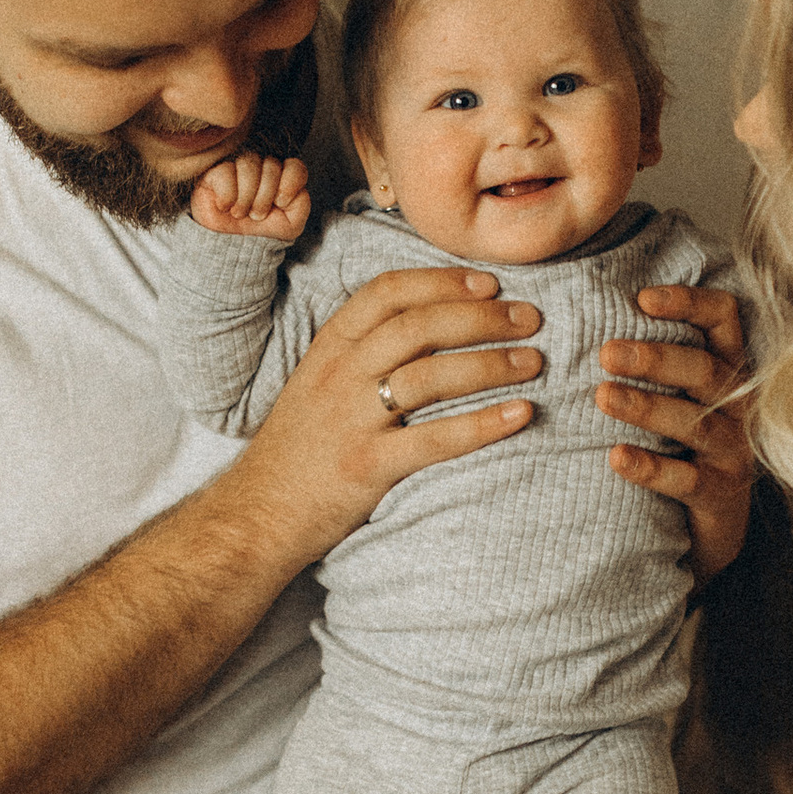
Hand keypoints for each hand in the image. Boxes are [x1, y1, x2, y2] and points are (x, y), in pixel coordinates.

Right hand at [190, 151, 311, 241]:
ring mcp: (238, 168)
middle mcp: (262, 169)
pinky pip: (226, 172)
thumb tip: (286, 186)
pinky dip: (227, 196)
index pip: (295, 166)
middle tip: (256, 215)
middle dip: (265, 196)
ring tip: (239, 213)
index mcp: (282, 178)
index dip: (291, 183)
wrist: (231, 249)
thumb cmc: (261, 234)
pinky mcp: (215, 173)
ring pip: (249, 164)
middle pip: (272, 165)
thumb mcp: (291, 225)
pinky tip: (225, 206)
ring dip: (246, 197)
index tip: (281, 203)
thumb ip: (301, 203)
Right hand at [225, 262, 545, 564]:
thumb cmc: (299, 446)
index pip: (389, 292)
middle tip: (529, 318)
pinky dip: (484, 425)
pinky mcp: (367, 466)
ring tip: (534, 361)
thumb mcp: (318, 381)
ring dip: (491, 364)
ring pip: (432, 376)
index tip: (489, 283)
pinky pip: (435, 440)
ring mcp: (352, 420)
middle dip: (483, 317)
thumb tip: (433, 324)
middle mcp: (340, 374)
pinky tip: (520, 415)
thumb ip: (363, 350)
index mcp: (330, 346)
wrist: (257, 512)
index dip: (443, 281)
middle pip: (420, 326)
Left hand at [595, 281, 752, 582]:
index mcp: (726, 366)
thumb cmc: (678, 442)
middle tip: (605, 353)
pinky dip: (651, 468)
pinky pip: (687, 480)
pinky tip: (615, 457)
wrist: (704, 526)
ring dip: (648, 407)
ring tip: (602, 397)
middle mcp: (736, 404)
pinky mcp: (719, 496)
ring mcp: (731, 452)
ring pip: (696, 423)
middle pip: (705, 370)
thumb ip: (648, 355)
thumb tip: (583, 313)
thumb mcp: (675, 391)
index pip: (723, 318)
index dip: (689, 302)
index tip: (642, 298)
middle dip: (655, 358)